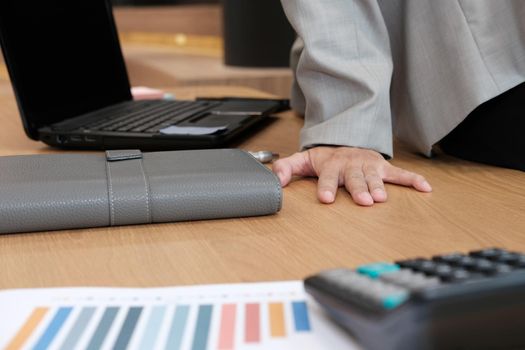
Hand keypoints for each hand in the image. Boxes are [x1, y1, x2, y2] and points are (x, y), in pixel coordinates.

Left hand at [272, 146, 431, 205]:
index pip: (328, 177)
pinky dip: (413, 180)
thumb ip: (287, 168)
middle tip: (364, 200)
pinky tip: (425, 188)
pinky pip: (400, 173)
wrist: (346, 142)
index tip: (326, 198)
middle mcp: (351, 165)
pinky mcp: (383, 167)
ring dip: (380, 186)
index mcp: (331, 165)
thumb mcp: (303, 159)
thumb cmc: (325, 158)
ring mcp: (369, 166)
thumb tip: (277, 181)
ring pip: (375, 177)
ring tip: (382, 197)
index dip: (327, 187)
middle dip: (358, 189)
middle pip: (354, 179)